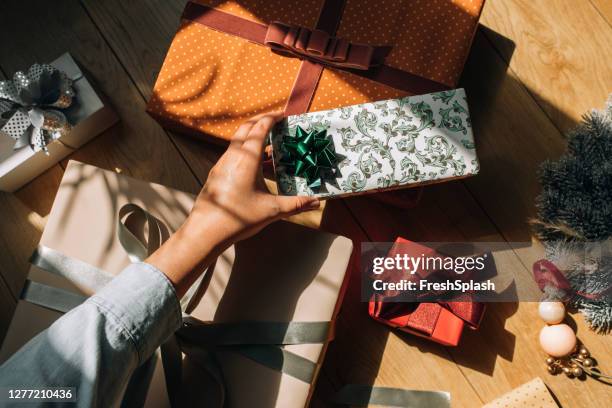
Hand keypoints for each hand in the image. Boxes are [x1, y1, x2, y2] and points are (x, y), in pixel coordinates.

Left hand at [188, 111, 319, 242]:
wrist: (206, 231)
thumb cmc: (238, 218)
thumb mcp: (272, 210)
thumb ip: (296, 204)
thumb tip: (316, 202)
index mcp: (247, 158)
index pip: (260, 128)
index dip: (272, 118)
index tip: (283, 115)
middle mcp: (232, 156)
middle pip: (246, 128)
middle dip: (261, 121)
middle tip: (276, 122)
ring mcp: (222, 164)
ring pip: (238, 142)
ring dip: (253, 138)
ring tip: (270, 146)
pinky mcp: (217, 174)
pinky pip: (233, 155)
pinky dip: (246, 152)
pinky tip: (255, 167)